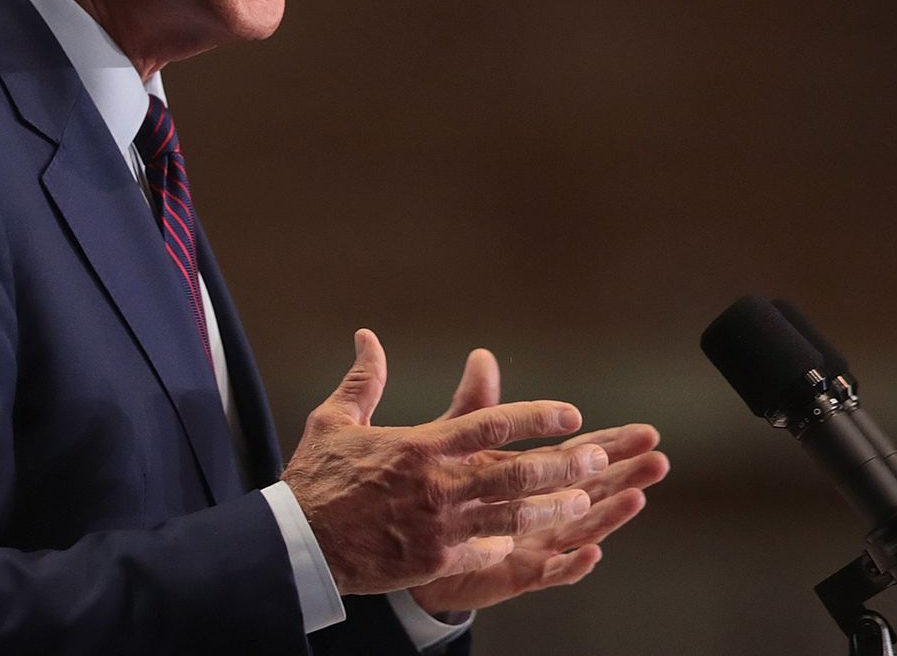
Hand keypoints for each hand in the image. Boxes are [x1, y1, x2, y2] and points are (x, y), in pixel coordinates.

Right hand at [281, 330, 602, 595]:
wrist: (298, 543)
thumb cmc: (316, 479)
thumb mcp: (335, 421)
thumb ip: (363, 379)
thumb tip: (367, 337)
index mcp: (421, 447)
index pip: (492, 423)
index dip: (536, 416)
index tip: (568, 412)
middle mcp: (439, 485)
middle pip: (517, 472)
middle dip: (564, 464)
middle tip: (598, 458)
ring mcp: (441, 526)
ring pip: (513, 516)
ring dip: (553, 507)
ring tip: (584, 502)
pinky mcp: (436, 560)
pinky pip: (485, 551)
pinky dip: (507, 544)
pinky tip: (524, 539)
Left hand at [409, 349, 670, 614]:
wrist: (412, 546)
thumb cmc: (442, 493)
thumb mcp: (457, 444)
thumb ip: (477, 406)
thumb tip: (482, 356)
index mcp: (533, 477)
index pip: (580, 455)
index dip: (612, 444)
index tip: (646, 433)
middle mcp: (542, 509)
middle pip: (592, 489)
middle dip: (624, 474)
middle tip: (658, 460)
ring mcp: (535, 542)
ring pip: (579, 528)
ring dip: (608, 515)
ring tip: (636, 497)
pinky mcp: (517, 573)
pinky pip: (548, 572)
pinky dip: (571, 564)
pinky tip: (591, 553)